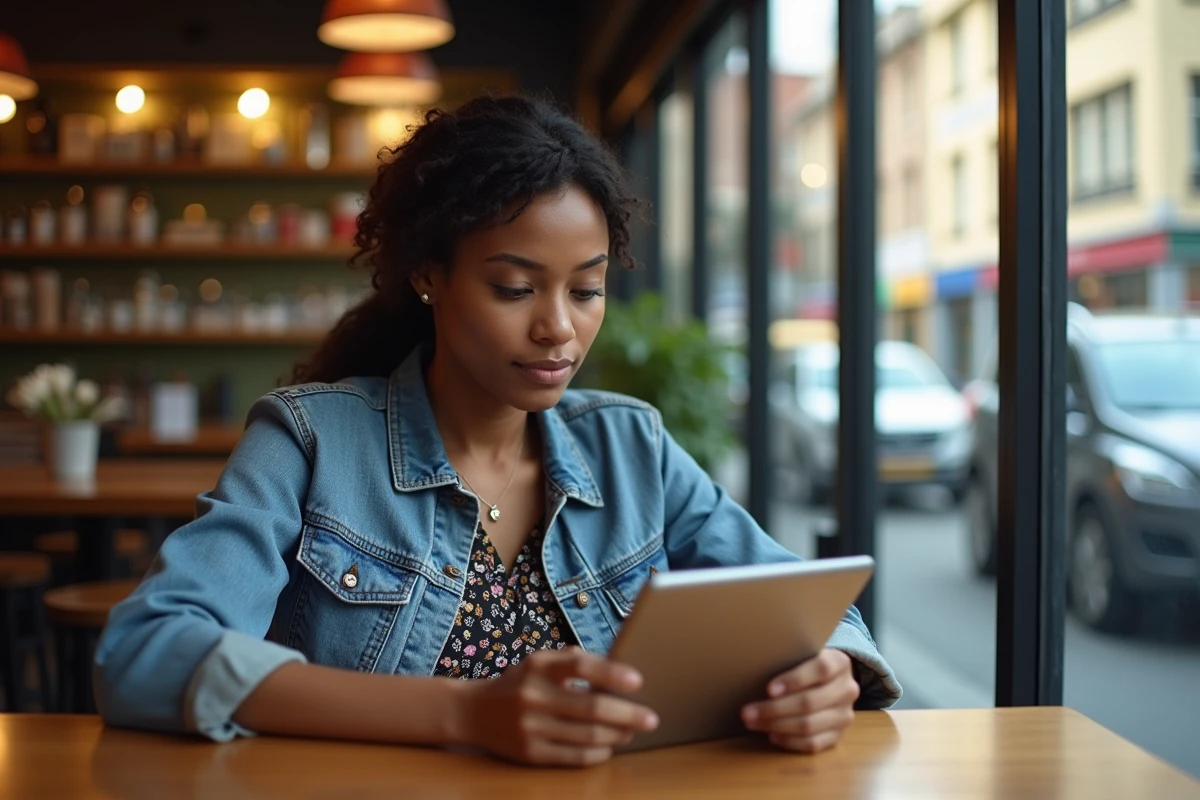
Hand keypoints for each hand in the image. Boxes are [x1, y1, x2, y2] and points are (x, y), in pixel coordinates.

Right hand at [458, 647, 658, 766]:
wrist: (473, 712)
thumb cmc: (518, 683)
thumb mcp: (538, 662)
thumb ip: (572, 661)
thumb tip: (617, 668)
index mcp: (538, 666)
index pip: (580, 666)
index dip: (612, 673)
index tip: (638, 682)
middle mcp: (533, 695)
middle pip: (591, 707)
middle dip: (627, 714)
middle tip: (650, 718)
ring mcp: (531, 727)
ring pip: (587, 735)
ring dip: (617, 735)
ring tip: (632, 732)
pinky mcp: (530, 753)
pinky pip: (573, 756)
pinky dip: (597, 752)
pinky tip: (609, 746)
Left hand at [740, 648, 859, 753]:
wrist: (828, 681)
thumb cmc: (805, 664)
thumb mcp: (801, 653)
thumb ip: (788, 658)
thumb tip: (753, 665)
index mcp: (840, 663)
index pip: (820, 669)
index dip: (794, 679)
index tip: (769, 689)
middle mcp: (847, 689)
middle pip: (810, 702)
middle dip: (774, 709)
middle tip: (747, 712)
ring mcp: (845, 715)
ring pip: (809, 726)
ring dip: (776, 726)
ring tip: (753, 723)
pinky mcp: (839, 736)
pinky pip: (813, 744)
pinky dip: (789, 741)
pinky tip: (772, 735)